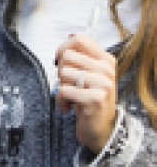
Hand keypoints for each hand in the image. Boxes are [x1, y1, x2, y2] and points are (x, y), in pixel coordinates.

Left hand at [55, 34, 116, 153]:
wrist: (102, 129)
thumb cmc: (91, 99)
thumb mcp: (90, 74)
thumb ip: (82, 56)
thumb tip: (70, 36)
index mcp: (106, 59)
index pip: (79, 39)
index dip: (63, 48)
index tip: (62, 62)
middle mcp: (106, 70)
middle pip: (67, 56)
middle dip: (61, 72)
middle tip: (69, 84)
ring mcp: (102, 85)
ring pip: (63, 72)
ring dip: (61, 88)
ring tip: (72, 97)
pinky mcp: (95, 100)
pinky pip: (63, 91)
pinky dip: (61, 101)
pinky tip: (70, 107)